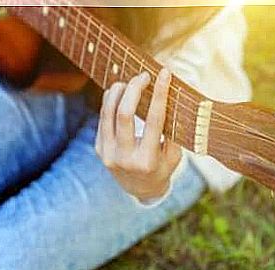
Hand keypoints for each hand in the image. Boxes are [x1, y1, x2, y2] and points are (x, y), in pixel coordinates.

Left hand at [95, 68, 181, 201]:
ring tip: (129, 81)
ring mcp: (108, 154)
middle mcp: (125, 158)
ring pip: (108, 113)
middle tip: (144, 75)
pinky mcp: (99, 149)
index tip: (165, 74)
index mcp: (148, 160)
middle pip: (124, 114)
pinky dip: (110, 102)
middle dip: (134, 89)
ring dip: (118, 92)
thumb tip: (174, 95)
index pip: (154, 120)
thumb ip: (173, 130)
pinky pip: (103, 118)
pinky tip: (118, 92)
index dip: (160, 93)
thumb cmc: (162, 168)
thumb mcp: (174, 155)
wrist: (139, 189)